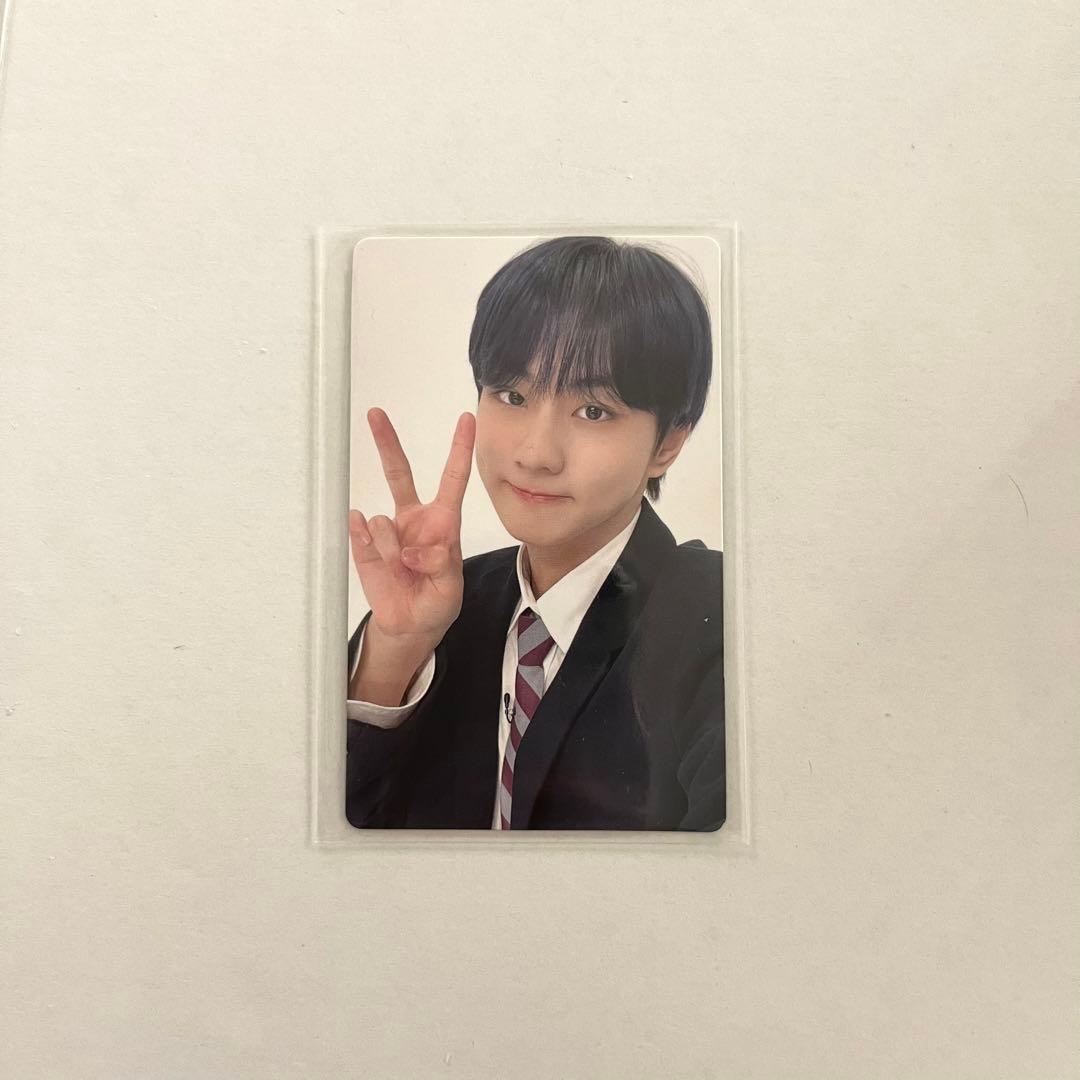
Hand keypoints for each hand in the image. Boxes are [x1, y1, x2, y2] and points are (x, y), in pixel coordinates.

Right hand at [349, 407, 474, 649]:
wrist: (410, 624)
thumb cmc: (437, 601)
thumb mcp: (450, 589)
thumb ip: (440, 567)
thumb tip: (411, 551)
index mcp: (442, 523)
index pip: (452, 479)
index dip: (459, 449)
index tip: (467, 419)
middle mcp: (413, 519)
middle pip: (398, 472)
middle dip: (387, 442)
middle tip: (375, 413)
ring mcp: (387, 530)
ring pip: (382, 523)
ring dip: (392, 552)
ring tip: (402, 573)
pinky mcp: (363, 544)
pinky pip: (360, 534)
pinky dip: (370, 549)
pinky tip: (380, 562)